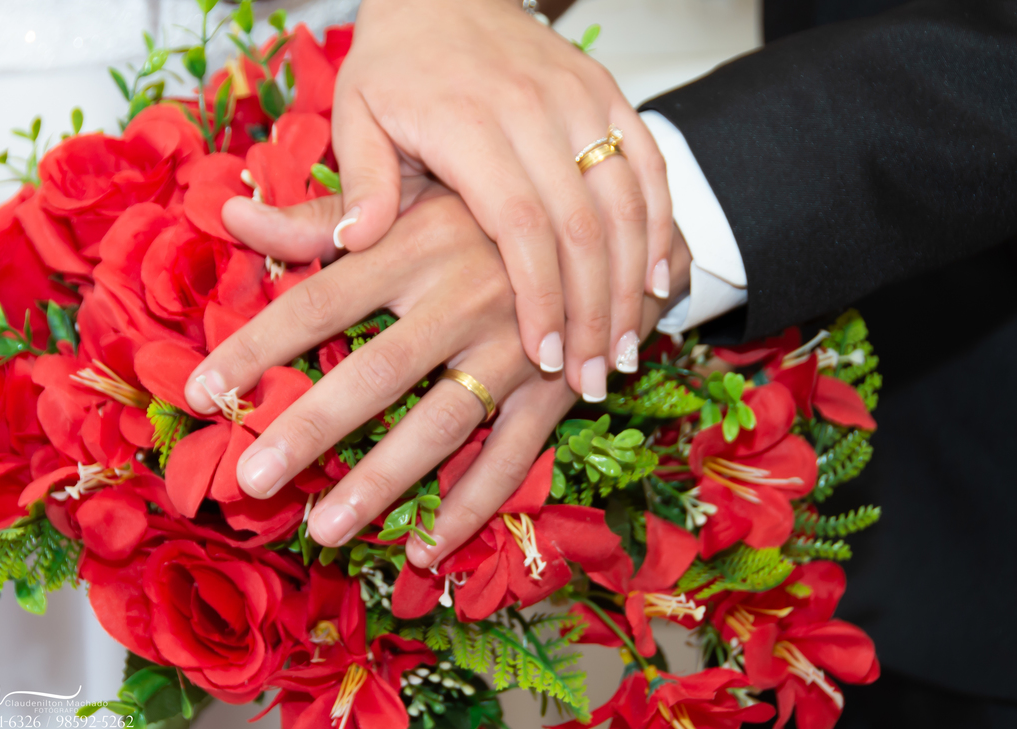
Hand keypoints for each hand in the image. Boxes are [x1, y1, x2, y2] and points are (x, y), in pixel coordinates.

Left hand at [185, 186, 689, 567]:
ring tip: (326, 530)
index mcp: (416, 241)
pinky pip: (514, 455)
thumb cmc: (494, 203)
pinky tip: (428, 547)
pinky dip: (474, 504)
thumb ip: (325, 216)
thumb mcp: (415, 190)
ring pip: (442, 426)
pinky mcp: (558, 384)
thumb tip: (233, 216)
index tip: (200, 393)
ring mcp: (516, 344)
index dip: (255, 347)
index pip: (317, 301)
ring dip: (383, 484)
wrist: (614, 209)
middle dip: (308, 431)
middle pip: (373, 374)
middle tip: (249, 484)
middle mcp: (463, 294)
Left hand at [330, 0, 673, 401]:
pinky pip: (650, 166)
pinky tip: (659, 282)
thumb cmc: (397, 63)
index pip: (519, 222)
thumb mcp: (357, 114)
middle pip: (583, 225)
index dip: (539, 296)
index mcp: (468, 122)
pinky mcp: (609, 94)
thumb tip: (356, 245)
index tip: (545, 357)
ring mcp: (581, 100)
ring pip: (626, 202)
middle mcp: (535, 110)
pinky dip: (660, 227)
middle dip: (595, 311)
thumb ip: (360, 181)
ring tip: (628, 349)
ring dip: (632, 283)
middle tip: (595, 378)